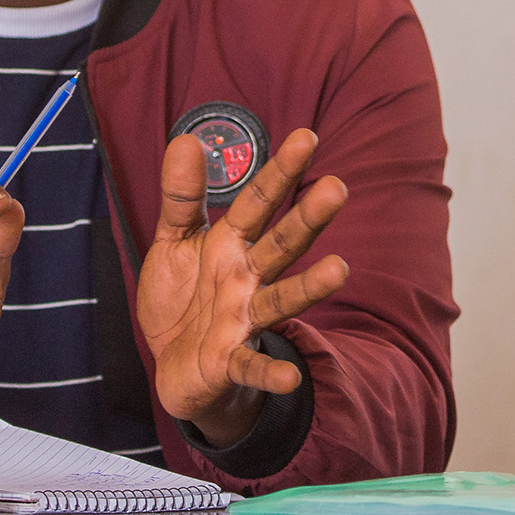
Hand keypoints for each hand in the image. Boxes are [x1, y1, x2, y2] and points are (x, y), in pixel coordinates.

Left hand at [135, 126, 348, 446]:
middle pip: (281, 245)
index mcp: (231, 245)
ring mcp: (243, 319)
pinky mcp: (230, 360)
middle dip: (307, 218)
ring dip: (309, 287)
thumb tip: (185, 139)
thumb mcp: (174, 241)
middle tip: (337, 187)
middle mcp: (246, 278)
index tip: (306, 137)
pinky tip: (290, 377)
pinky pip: (252, 366)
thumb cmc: (183, 298)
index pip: (259, 202)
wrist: (175, 365)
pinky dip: (270, 372)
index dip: (280, 171)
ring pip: (281, 299)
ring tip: (340, 269)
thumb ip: (181, 196)